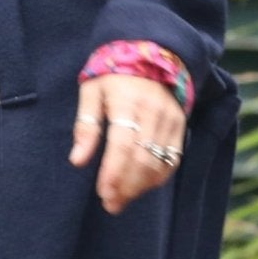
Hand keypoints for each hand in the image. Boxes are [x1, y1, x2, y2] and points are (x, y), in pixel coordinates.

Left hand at [68, 72, 185, 215]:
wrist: (149, 54)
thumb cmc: (112, 76)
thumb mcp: (91, 91)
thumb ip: (85, 125)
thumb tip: (77, 160)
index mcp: (127, 101)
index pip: (122, 145)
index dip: (114, 172)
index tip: (103, 193)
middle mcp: (152, 111)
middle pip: (142, 158)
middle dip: (126, 186)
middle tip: (110, 204)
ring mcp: (170, 119)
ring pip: (159, 162)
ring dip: (140, 187)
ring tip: (121, 200)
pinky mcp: (180, 125)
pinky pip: (173, 159)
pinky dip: (158, 178)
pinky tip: (141, 187)